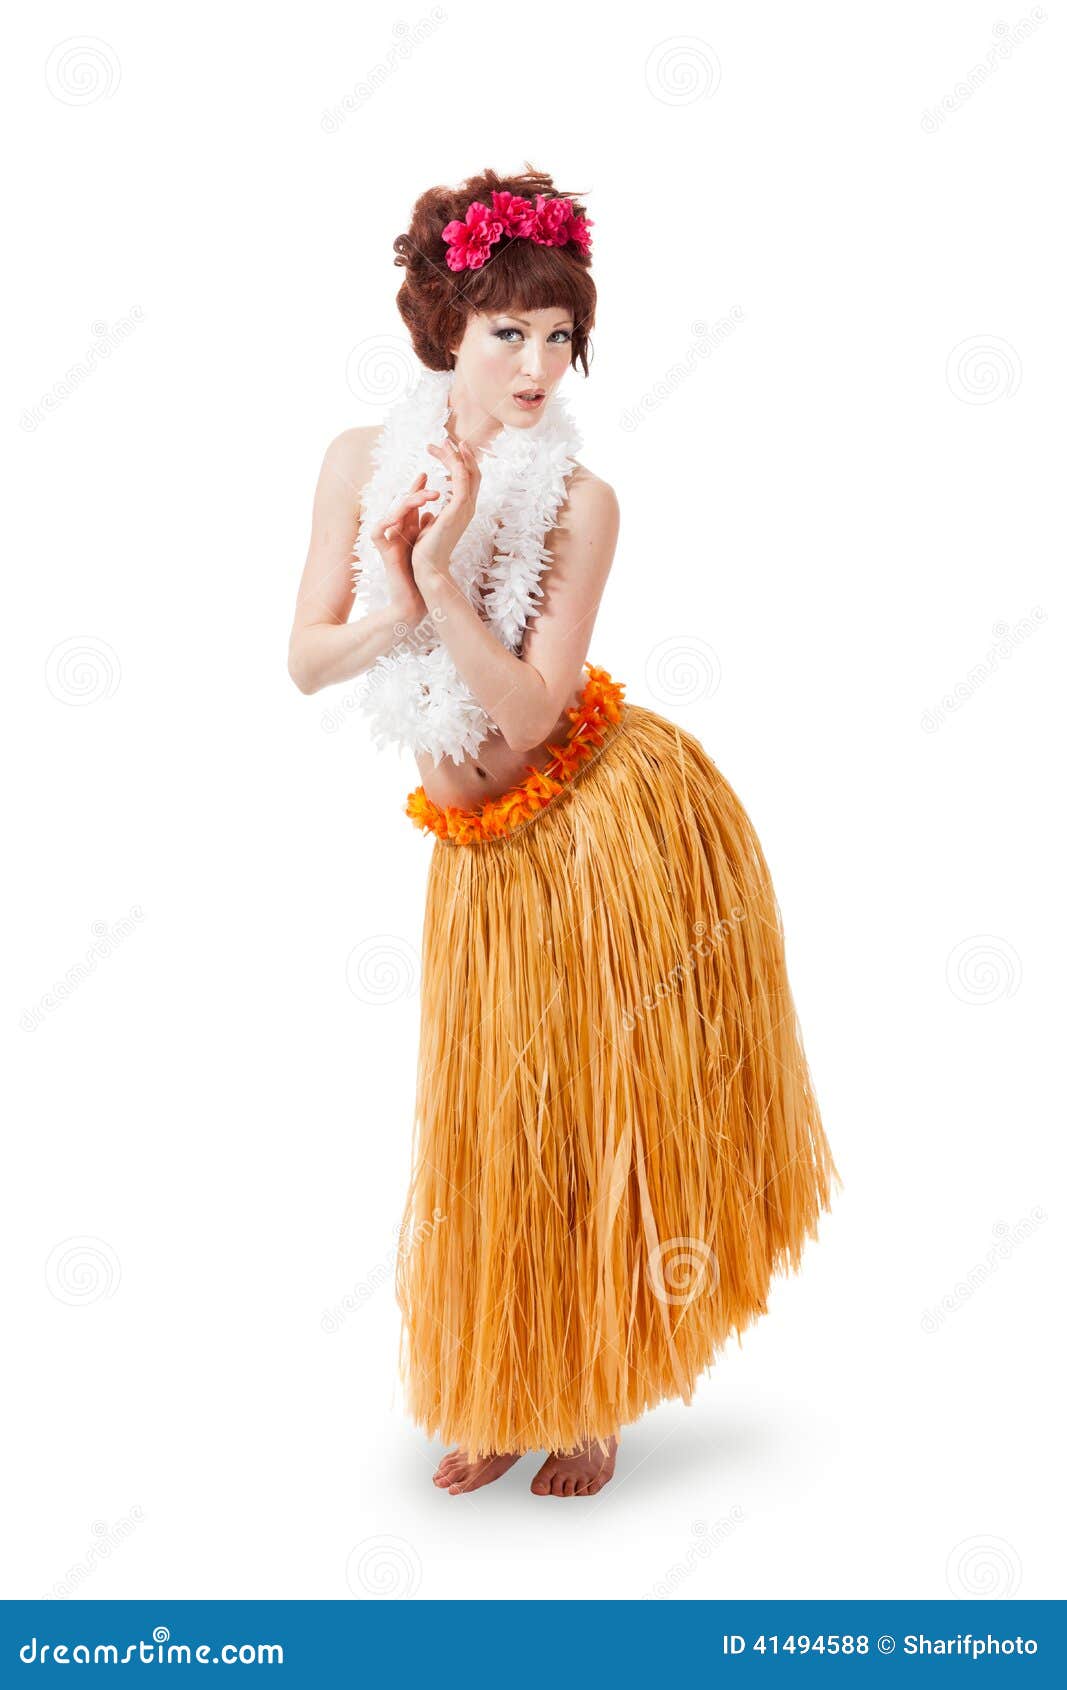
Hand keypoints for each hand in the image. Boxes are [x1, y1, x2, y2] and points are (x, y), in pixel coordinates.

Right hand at [368, 473, 439, 620]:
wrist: (415, 600)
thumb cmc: (421, 576)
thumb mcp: (427, 547)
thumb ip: (426, 529)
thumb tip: (431, 514)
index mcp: (408, 529)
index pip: (412, 503)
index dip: (418, 488)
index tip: (426, 474)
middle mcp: (397, 532)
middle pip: (402, 504)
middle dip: (415, 492)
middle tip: (433, 488)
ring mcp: (390, 540)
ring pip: (392, 513)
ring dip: (409, 503)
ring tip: (427, 498)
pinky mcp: (384, 552)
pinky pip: (377, 532)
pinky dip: (386, 522)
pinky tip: (398, 516)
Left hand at [411, 437, 481, 584]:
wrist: (428, 567)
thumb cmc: (427, 550)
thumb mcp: (430, 526)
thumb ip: (433, 515)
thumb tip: (429, 510)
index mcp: (462, 510)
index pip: (466, 481)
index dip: (460, 462)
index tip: (446, 450)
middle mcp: (467, 507)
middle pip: (472, 473)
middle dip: (460, 454)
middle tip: (446, 439)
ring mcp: (465, 508)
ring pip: (467, 473)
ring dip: (456, 455)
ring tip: (444, 441)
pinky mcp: (457, 510)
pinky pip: (462, 480)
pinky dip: (457, 465)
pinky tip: (448, 454)